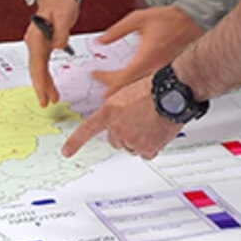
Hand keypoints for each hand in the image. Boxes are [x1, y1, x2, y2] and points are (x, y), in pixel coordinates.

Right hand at [24, 0, 78, 107]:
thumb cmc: (61, 4)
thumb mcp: (65, 15)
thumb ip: (62, 31)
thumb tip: (59, 46)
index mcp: (37, 37)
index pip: (38, 63)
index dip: (41, 81)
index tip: (44, 95)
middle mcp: (33, 42)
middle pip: (36, 69)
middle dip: (41, 87)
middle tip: (46, 103)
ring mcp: (37, 45)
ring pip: (38, 69)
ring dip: (44, 84)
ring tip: (52, 99)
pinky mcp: (43, 46)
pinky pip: (42, 65)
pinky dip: (46, 77)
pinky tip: (51, 87)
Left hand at [62, 77, 180, 158]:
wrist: (173, 91)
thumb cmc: (154, 88)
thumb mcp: (126, 92)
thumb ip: (116, 109)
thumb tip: (115, 121)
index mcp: (109, 111)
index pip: (88, 129)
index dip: (75, 142)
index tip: (67, 152)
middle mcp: (117, 127)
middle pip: (115, 140)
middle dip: (124, 134)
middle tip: (139, 121)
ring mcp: (131, 139)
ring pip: (131, 147)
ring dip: (139, 139)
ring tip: (151, 122)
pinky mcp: (146, 148)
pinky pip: (145, 153)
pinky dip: (151, 146)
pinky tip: (157, 131)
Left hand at [92, 5, 202, 92]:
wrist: (196, 22)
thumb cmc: (172, 20)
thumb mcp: (139, 18)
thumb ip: (118, 30)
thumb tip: (100, 41)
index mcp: (145, 58)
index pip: (120, 78)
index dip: (105, 80)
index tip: (95, 75)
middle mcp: (154, 70)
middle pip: (128, 89)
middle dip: (111, 88)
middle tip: (101, 81)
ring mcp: (162, 74)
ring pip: (138, 90)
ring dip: (124, 89)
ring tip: (112, 84)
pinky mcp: (167, 74)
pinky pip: (149, 86)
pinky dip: (137, 86)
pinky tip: (131, 82)